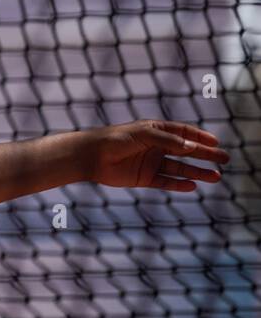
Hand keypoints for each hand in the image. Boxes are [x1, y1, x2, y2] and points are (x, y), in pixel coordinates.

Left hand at [88, 120, 228, 190]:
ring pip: (180, 168)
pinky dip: (179, 184)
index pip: (184, 133)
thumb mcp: (144, 135)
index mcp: (156, 131)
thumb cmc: (116, 139)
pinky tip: (193, 186)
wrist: (92, 156)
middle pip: (187, 152)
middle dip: (206, 155)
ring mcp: (151, 163)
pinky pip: (166, 182)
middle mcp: (157, 147)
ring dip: (197, 172)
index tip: (216, 142)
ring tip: (216, 176)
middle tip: (224, 159)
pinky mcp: (144, 178)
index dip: (200, 137)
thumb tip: (193, 146)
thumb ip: (168, 141)